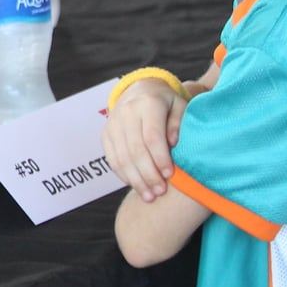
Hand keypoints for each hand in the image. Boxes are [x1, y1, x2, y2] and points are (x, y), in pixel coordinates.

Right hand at [102, 79, 192, 199]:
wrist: (139, 90)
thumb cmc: (166, 103)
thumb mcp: (180, 106)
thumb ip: (179, 124)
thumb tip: (172, 143)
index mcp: (147, 104)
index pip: (151, 136)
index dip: (160, 158)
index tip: (170, 175)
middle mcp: (126, 112)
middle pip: (135, 149)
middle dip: (148, 174)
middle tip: (160, 192)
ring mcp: (112, 124)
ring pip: (121, 157)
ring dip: (135, 180)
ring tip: (149, 196)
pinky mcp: (105, 134)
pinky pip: (112, 158)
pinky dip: (123, 175)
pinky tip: (136, 186)